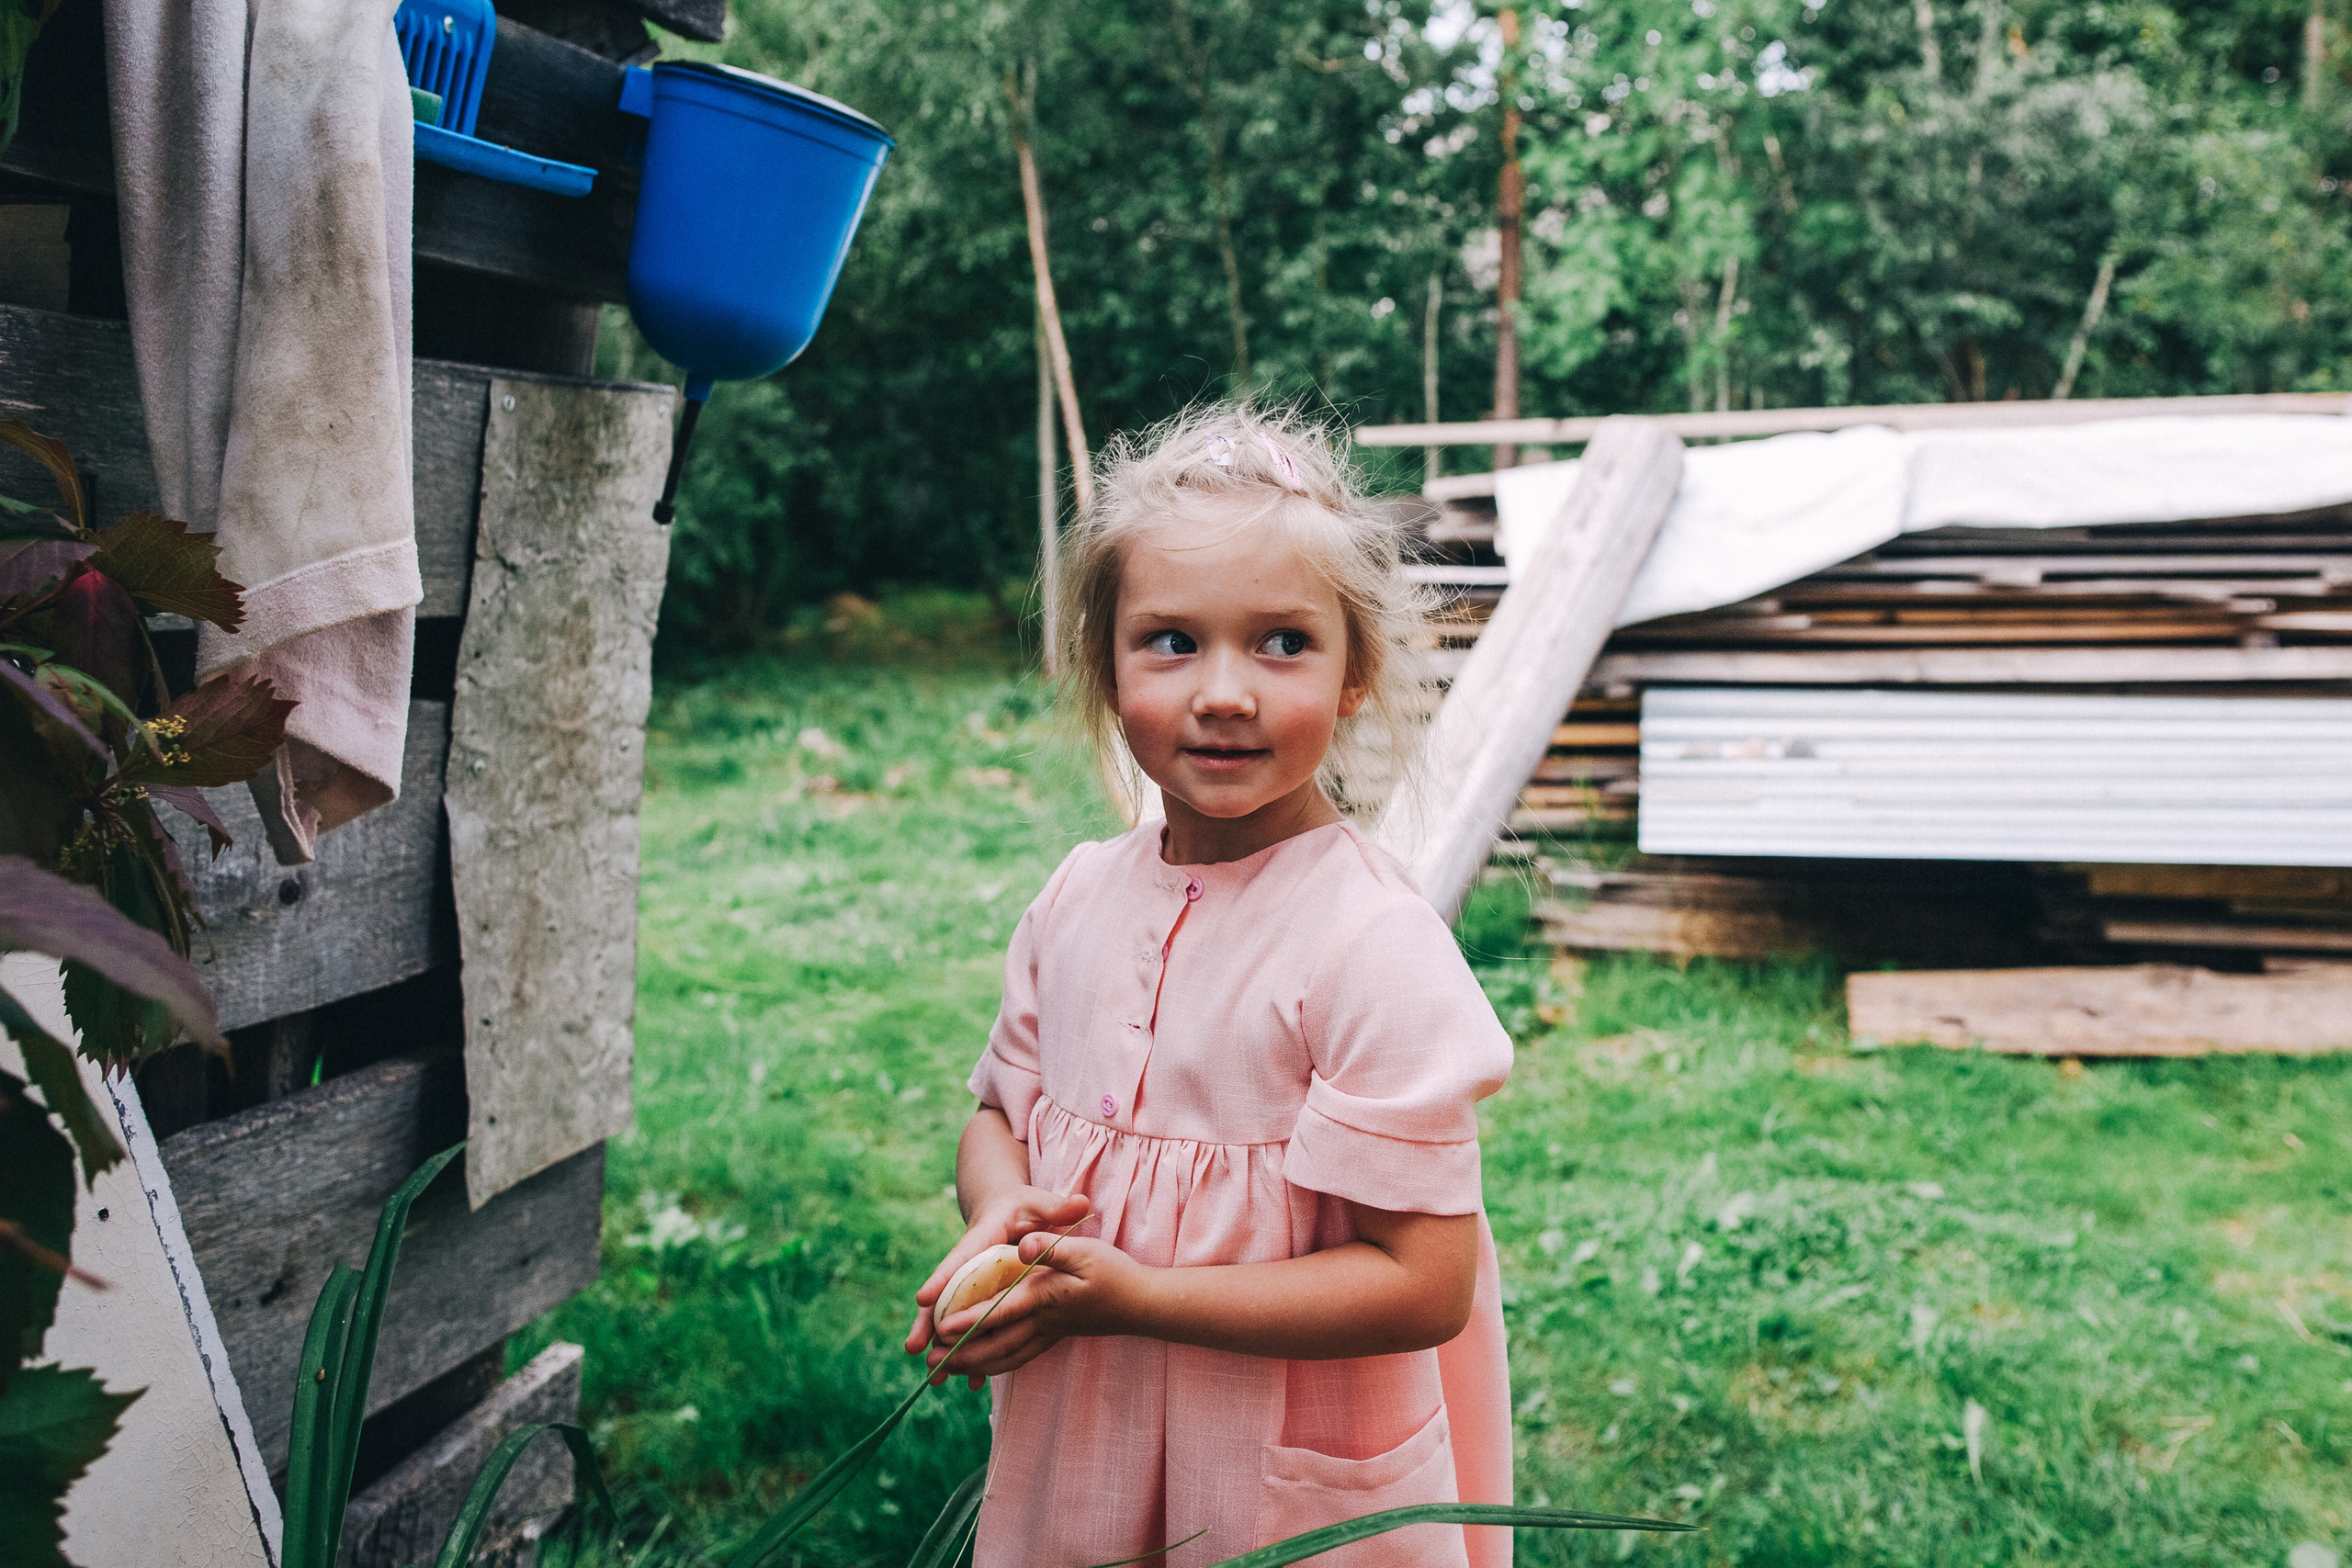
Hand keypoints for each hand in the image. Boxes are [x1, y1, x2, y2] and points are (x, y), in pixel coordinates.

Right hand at [903, 1185, 1091, 1375]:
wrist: (1006, 1208)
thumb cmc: (1025, 1206)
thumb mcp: (1041, 1203)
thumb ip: (1059, 1208)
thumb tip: (1082, 1203)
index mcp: (982, 1238)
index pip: (960, 1258)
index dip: (942, 1278)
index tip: (923, 1298)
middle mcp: (969, 1263)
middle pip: (944, 1293)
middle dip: (928, 1321)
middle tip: (913, 1347)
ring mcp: (970, 1283)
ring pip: (950, 1315)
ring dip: (941, 1344)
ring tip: (935, 1376)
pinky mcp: (976, 1297)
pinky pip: (967, 1323)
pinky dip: (968, 1349)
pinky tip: (973, 1381)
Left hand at [922, 1231, 1142, 1384]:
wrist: (1143, 1304)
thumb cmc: (1115, 1273)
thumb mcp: (1086, 1250)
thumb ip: (1052, 1248)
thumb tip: (1022, 1246)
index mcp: (1046, 1298)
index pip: (1002, 1311)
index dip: (972, 1319)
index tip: (944, 1328)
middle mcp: (1044, 1321)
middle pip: (996, 1343)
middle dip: (963, 1353)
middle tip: (931, 1362)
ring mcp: (1049, 1332)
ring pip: (1006, 1355)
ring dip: (975, 1365)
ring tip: (946, 1371)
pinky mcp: (1055, 1335)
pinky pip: (1020, 1356)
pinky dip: (997, 1365)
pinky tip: (983, 1369)